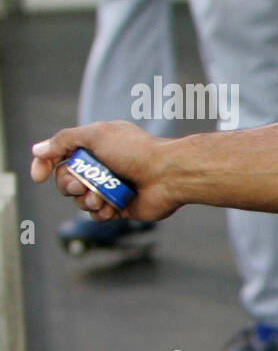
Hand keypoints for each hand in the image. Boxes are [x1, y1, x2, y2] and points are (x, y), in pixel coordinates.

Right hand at [31, 121, 180, 223]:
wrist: (168, 175)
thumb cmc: (135, 151)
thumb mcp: (96, 135)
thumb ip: (64, 141)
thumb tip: (37, 150)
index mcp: (95, 147)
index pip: (59, 156)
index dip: (44, 166)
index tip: (38, 176)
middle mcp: (101, 167)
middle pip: (65, 181)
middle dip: (69, 184)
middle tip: (83, 183)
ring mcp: (109, 187)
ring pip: (79, 200)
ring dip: (85, 199)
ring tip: (100, 196)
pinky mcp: (119, 207)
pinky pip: (96, 214)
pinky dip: (99, 211)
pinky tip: (111, 206)